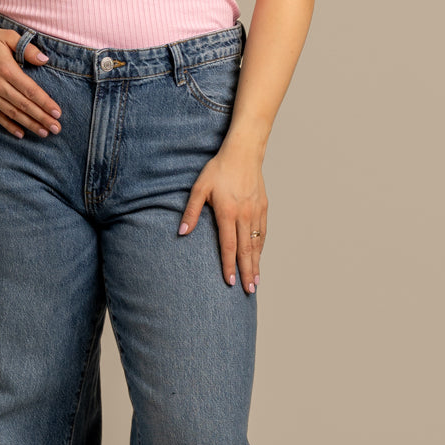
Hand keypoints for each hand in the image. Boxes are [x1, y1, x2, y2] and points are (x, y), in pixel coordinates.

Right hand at [0, 26, 61, 138]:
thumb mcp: (7, 36)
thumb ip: (27, 48)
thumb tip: (44, 60)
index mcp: (6, 69)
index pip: (30, 90)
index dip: (45, 103)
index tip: (58, 112)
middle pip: (24, 105)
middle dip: (42, 118)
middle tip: (56, 128)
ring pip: (13, 113)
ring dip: (30, 124)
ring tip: (44, 133)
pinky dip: (9, 126)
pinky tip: (21, 133)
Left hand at [178, 139, 266, 291]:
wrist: (244, 152)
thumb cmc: (218, 169)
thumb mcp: (199, 188)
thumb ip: (191, 212)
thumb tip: (182, 233)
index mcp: (227, 212)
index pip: (228, 246)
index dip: (229, 265)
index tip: (229, 282)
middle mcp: (244, 215)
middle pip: (245, 250)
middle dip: (246, 272)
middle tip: (248, 291)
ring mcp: (256, 211)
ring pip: (256, 243)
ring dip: (256, 264)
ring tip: (256, 282)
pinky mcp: (263, 207)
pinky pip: (262, 232)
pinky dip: (260, 248)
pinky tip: (258, 258)